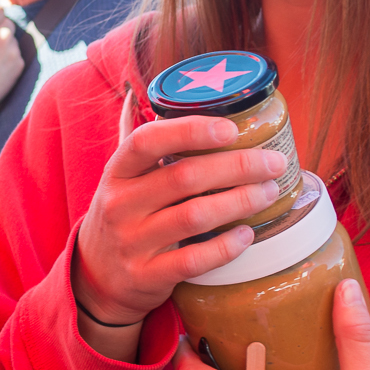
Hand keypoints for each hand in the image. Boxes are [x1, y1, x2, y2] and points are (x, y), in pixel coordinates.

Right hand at [73, 99, 291, 326]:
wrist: (96, 278)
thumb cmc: (123, 216)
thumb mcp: (121, 178)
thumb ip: (136, 141)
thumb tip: (134, 91)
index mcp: (117, 172)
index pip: (147, 141)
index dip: (191, 131)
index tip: (231, 129)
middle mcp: (119, 204)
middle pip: (184, 177)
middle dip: (237, 166)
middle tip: (273, 162)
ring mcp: (131, 241)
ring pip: (194, 217)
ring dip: (240, 202)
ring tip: (270, 192)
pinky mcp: (145, 275)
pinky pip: (193, 260)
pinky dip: (226, 246)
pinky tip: (247, 234)